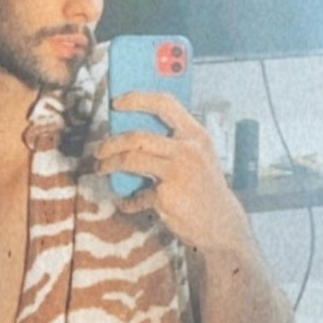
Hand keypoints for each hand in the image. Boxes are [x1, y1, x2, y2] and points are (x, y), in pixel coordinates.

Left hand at [96, 92, 251, 252]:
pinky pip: (137, 195)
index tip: (117, 103)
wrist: (223, 224)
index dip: (137, 99)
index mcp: (196, 135)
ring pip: (130, 159)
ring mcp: (177, 173)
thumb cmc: (205, 188)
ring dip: (109, 164)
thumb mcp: (199, 157)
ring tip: (101, 168)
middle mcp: (188, 150)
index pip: (165, 104)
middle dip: (111, 142)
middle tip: (100, 150)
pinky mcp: (167, 197)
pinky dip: (128, 201)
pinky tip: (126, 203)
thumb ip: (174, 143)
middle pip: (137, 137)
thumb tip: (133, 135)